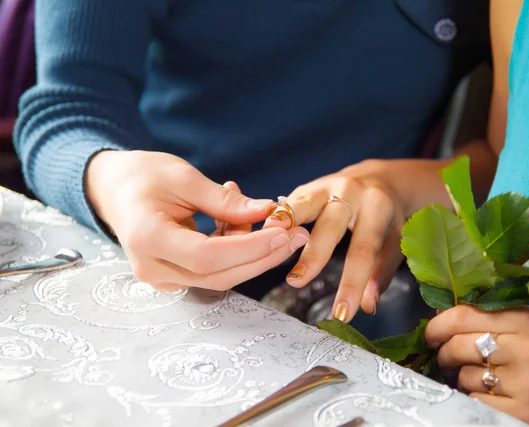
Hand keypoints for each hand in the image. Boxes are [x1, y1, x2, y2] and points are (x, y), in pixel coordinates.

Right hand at [86, 150, 308, 290]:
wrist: (113, 189)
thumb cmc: (141, 176)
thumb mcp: (183, 177)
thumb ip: (224, 200)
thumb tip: (266, 212)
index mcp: (146, 238)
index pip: (206, 257)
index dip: (249, 249)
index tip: (283, 233)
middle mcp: (152, 267)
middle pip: (218, 276)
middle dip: (262, 257)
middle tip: (296, 236)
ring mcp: (161, 277)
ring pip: (219, 276)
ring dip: (253, 254)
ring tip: (272, 222)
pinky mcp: (173, 275)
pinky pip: (212, 271)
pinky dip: (235, 251)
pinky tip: (241, 224)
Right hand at [264, 159, 405, 320]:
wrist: (376, 179)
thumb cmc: (385, 217)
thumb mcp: (393, 243)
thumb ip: (380, 274)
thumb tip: (368, 306)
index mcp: (377, 206)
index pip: (364, 250)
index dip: (353, 283)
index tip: (342, 314)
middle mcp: (350, 191)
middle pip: (330, 226)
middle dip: (313, 254)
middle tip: (297, 282)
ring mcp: (325, 187)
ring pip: (303, 205)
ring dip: (284, 223)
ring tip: (267, 242)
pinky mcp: (306, 189)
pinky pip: (287, 203)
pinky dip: (274, 218)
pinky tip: (261, 235)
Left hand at [425, 305, 528, 426]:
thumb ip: (498, 320)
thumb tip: (446, 318)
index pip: (465, 315)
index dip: (438, 325)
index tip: (430, 333)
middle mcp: (526, 349)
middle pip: (458, 346)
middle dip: (444, 353)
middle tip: (445, 359)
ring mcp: (524, 384)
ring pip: (465, 376)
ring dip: (464, 379)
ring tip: (483, 382)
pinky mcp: (521, 414)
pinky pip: (475, 402)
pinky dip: (476, 400)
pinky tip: (493, 399)